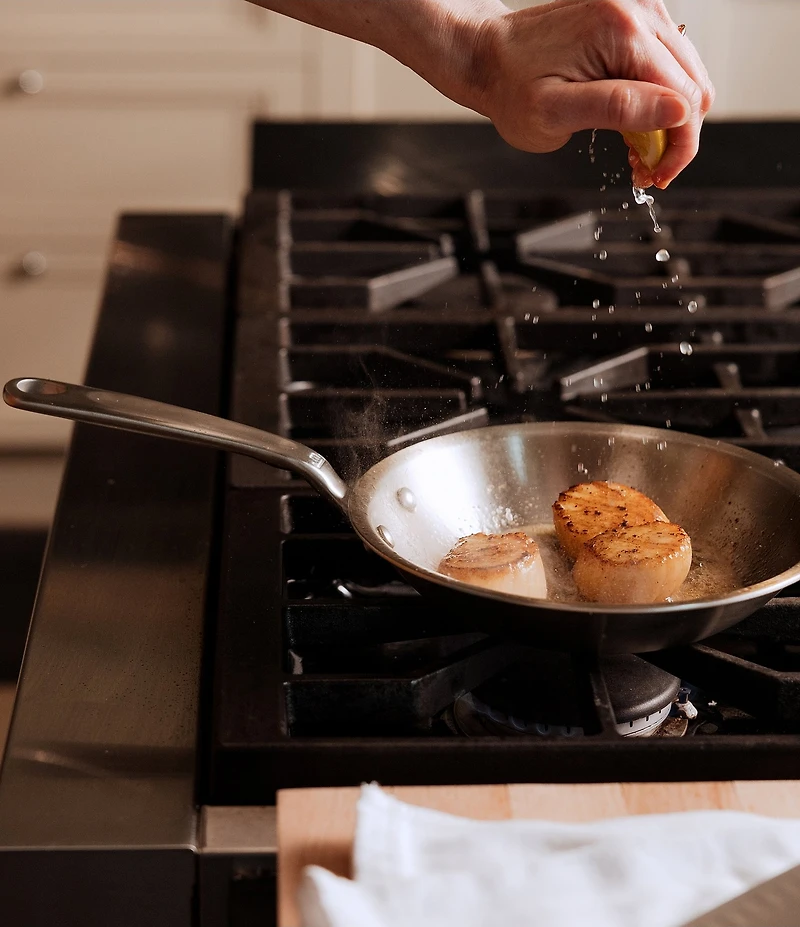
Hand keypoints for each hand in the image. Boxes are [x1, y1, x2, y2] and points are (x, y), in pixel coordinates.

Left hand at [470, 0, 714, 188]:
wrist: (486, 56)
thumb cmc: (510, 89)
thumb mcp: (555, 112)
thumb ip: (617, 109)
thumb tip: (676, 112)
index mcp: (622, 32)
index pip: (685, 97)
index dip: (679, 148)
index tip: (655, 179)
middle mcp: (638, 10)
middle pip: (695, 85)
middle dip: (675, 137)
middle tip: (641, 170)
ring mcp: (639, 9)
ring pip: (687, 76)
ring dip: (667, 121)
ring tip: (632, 149)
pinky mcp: (634, 18)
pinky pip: (667, 64)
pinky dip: (656, 100)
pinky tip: (629, 122)